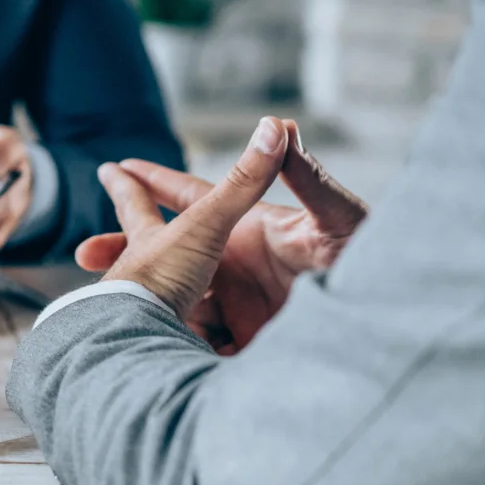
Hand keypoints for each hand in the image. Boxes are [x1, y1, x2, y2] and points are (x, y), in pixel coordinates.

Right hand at [78, 118, 366, 353]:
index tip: (115, 168)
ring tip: (108, 319)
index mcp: (252, 230)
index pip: (195, 199)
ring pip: (178, 306)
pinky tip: (147, 359)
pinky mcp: (252, 348)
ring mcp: (243, 309)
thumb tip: (282, 125)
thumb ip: (309, 178)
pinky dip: (177, 352)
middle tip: (86, 260)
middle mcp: (241, 268)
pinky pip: (203, 350)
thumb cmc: (379, 263)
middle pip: (171, 258)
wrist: (398, 327)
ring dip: (147, 309)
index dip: (155, 183)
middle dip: (127, 256)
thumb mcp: (340, 219)